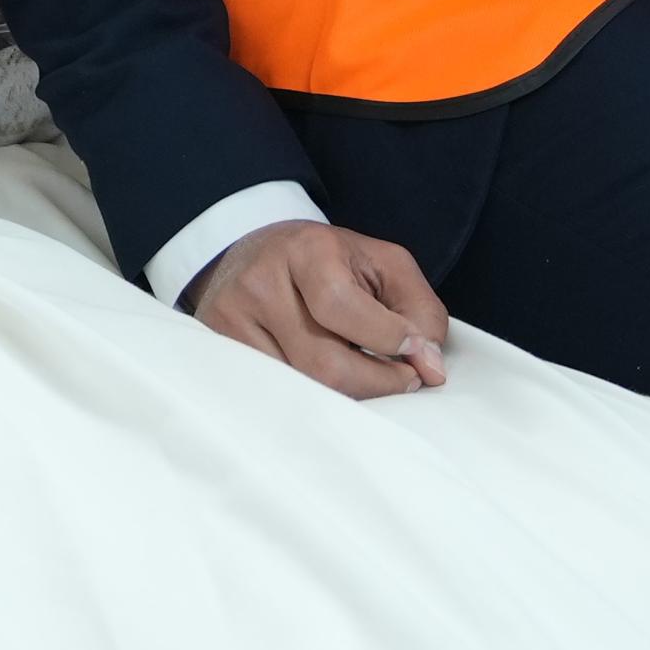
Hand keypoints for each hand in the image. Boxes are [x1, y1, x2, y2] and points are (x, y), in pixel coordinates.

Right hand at [192, 220, 451, 398]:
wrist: (253, 254)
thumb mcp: (382, 265)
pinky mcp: (219, 346)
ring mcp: (231, 317)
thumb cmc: (328, 263)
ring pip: (300, 388)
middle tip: (404, 380)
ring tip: (363, 376)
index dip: (390, 341)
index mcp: (306, 249)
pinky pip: (275, 395)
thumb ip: (419, 310)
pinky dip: (311, 400)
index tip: (419, 357)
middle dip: (377, 382)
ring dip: (347, 395)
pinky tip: (324, 384)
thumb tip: (431, 369)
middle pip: (323, 363)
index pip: (344, 308)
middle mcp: (260, 281)